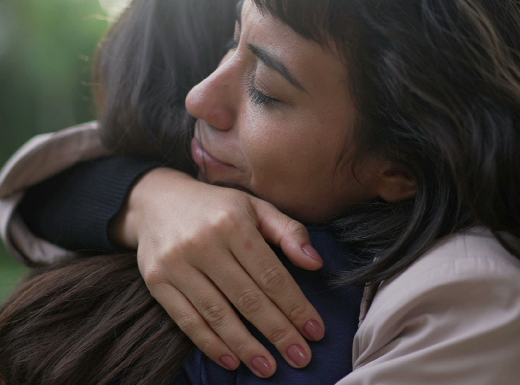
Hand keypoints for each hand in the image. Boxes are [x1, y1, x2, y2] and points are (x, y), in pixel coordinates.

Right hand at [110, 167, 325, 377]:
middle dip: (278, 332)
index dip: (295, 305)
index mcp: (233, 223)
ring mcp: (177, 263)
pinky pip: (187, 320)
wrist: (157, 200)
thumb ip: (288, 231)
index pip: (270, 273)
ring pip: (218, 314)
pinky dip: (210, 344)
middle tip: (301, 357)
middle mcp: (204, 243)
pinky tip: (232, 360)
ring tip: (269, 367)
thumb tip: (315, 262)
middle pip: (248, 297)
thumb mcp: (255, 207)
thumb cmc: (216, 207)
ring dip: (246, 346)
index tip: (314, 330)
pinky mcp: (157, 281)